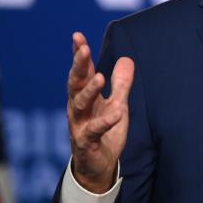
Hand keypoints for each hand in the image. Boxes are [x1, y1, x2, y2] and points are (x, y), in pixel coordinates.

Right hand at [66, 31, 134, 192]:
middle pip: (75, 83)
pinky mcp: (86, 143)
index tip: (77, 36)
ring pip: (80, 104)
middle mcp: (78, 108)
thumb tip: (127, 59)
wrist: (98, 166)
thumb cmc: (105, 132)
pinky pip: (95, 131)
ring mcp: (79, 125)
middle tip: (83, 49)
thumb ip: (121, 84)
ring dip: (89, 90)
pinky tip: (117, 112)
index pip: (81, 72)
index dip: (78, 55)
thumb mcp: (117, 104)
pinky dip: (106, 121)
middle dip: (78, 66)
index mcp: (84, 97)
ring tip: (99, 77)